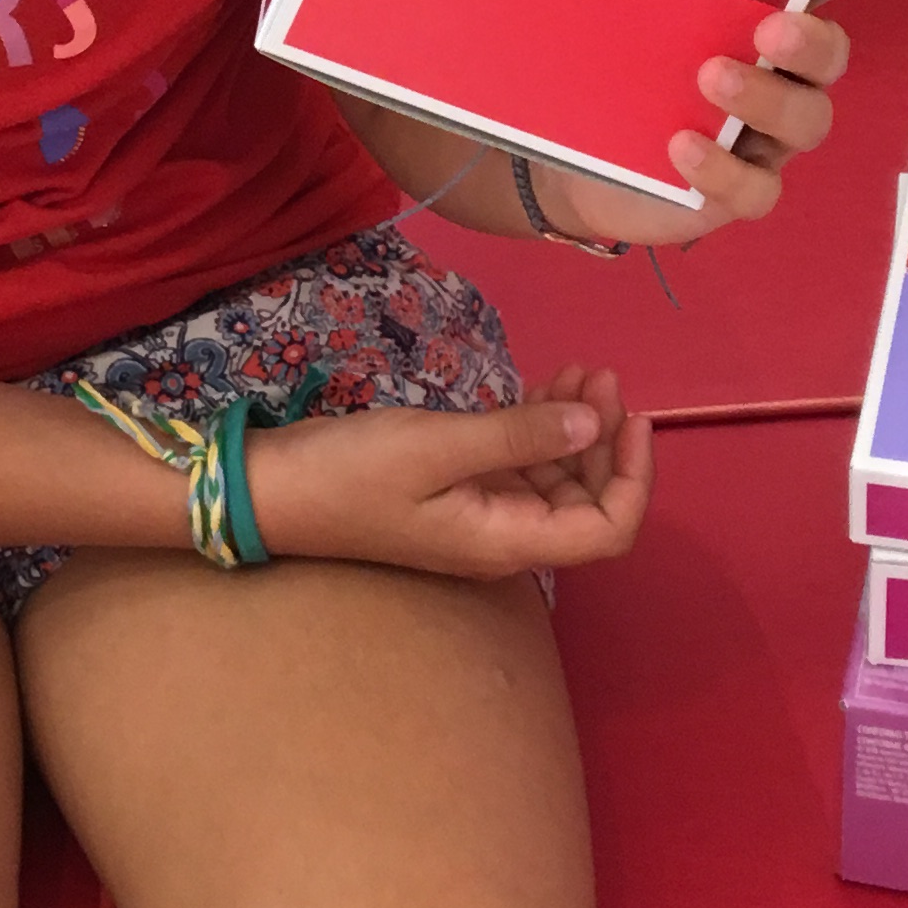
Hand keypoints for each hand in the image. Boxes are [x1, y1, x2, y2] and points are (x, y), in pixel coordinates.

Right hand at [250, 362, 650, 579]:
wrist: (273, 491)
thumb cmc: (352, 473)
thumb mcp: (438, 446)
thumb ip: (520, 437)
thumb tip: (595, 423)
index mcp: (508, 541)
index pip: (607, 530)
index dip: (634, 478)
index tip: (634, 415)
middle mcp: (505, 537)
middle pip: (587, 501)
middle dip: (605, 438)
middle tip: (599, 370)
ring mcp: (481, 516)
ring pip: (554, 478)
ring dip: (574, 426)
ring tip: (578, 366)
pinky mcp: (458, 492)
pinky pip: (517, 466)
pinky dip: (538, 426)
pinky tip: (542, 384)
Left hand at [535, 0, 866, 253]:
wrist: (584, 165)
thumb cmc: (625, 75)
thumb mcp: (632, 23)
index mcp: (762, 29)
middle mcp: (780, 80)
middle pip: (827, 60)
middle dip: (810, 40)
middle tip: (771, 29)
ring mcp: (764, 141)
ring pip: (805, 122)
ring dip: (766, 99)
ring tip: (712, 78)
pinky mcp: (737, 193)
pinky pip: (755, 190)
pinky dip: (723, 170)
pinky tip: (681, 146)